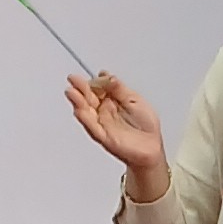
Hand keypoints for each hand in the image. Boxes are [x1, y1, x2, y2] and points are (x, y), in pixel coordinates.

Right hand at [65, 68, 169, 197]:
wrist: (152, 148)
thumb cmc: (146, 126)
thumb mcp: (134, 100)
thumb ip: (119, 89)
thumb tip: (106, 75)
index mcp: (112, 100)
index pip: (98, 88)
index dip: (94, 81)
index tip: (94, 76)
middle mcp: (104, 111)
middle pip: (88, 98)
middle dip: (80, 88)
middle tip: (73, 79)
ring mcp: (102, 123)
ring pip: (86, 111)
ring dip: (77, 102)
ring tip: (71, 92)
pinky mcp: (103, 136)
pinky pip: (91, 126)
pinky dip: (84, 118)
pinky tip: (79, 110)